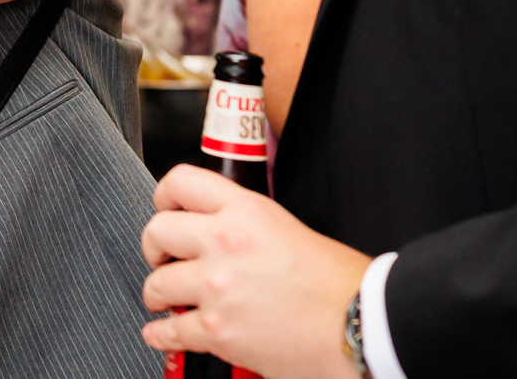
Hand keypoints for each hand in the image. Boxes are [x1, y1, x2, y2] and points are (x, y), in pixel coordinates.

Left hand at [141, 164, 368, 378]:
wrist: (361, 326)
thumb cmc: (338, 283)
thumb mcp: (287, 228)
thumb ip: (244, 222)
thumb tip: (216, 228)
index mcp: (245, 211)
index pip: (181, 182)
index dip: (165, 197)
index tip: (164, 209)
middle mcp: (224, 242)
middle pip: (157, 231)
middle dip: (154, 248)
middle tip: (162, 259)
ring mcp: (217, 287)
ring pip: (157, 284)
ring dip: (157, 293)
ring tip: (166, 299)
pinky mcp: (219, 330)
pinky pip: (171, 330)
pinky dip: (161, 334)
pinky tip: (162, 332)